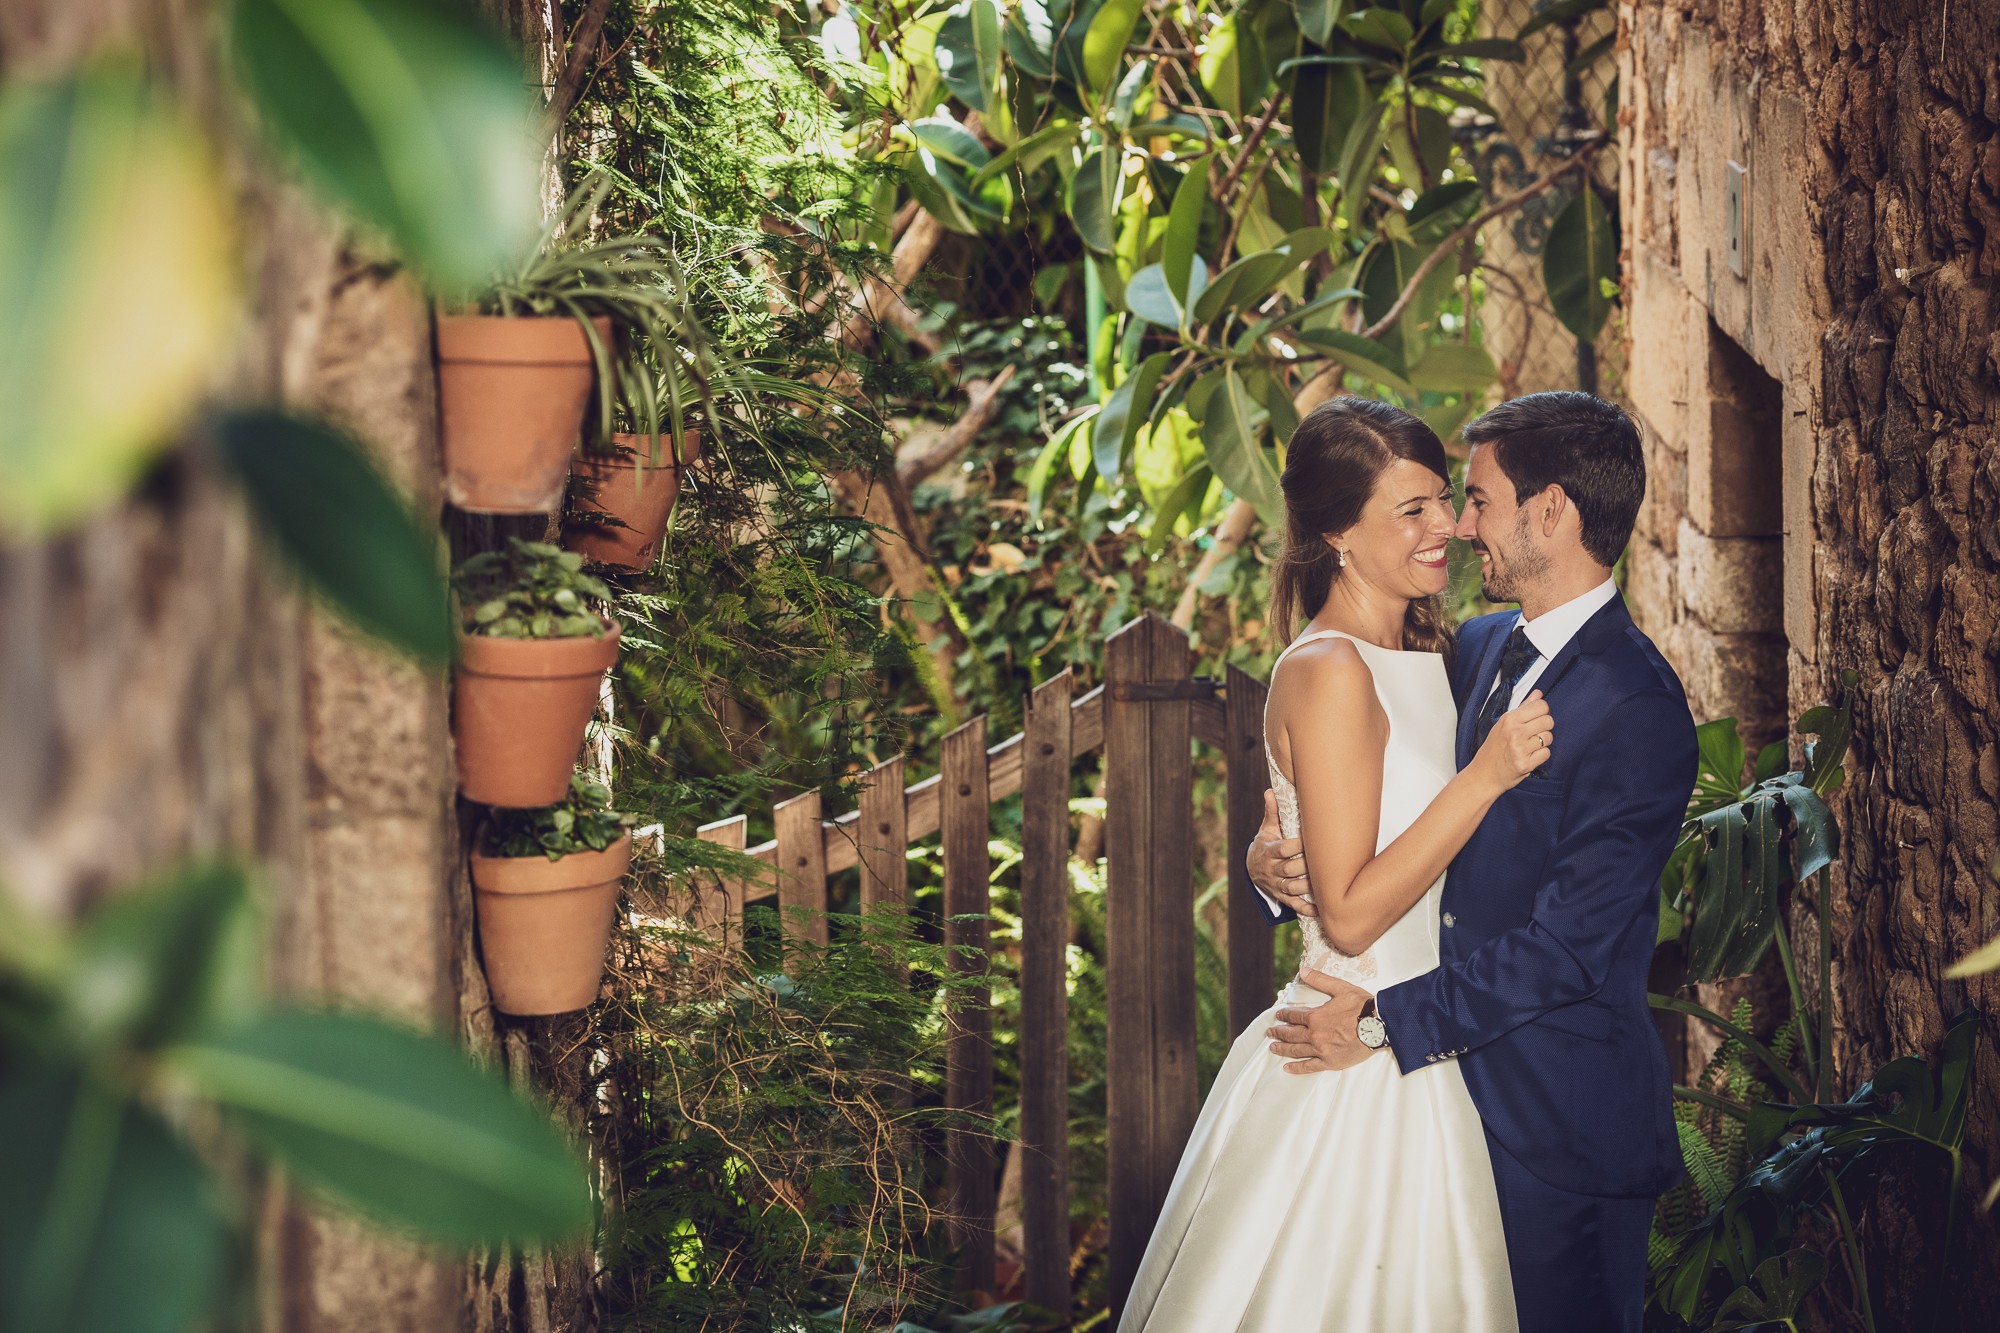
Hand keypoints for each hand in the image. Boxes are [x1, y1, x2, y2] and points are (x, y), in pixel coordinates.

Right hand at [1246, 790, 1314, 916]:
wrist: (1252, 869)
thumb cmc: (1266, 844)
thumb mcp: (1266, 829)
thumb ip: (1272, 813)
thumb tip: (1270, 791)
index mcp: (1269, 851)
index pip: (1282, 849)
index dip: (1296, 846)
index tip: (1310, 841)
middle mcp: (1271, 870)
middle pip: (1288, 869)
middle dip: (1305, 866)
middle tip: (1324, 861)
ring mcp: (1276, 884)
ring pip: (1292, 888)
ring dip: (1308, 886)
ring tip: (1327, 883)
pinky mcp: (1281, 896)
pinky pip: (1293, 905)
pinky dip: (1306, 908)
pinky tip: (1321, 910)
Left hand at [1266, 970, 1379, 1073]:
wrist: (1380, 1026)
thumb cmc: (1362, 1007)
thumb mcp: (1341, 988)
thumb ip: (1320, 980)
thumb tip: (1303, 970)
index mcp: (1316, 1017)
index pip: (1294, 1016)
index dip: (1284, 1015)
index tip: (1278, 1015)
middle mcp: (1315, 1035)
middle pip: (1291, 1034)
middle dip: (1279, 1032)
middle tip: (1270, 1032)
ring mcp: (1322, 1050)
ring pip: (1297, 1050)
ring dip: (1283, 1049)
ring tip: (1272, 1047)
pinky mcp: (1331, 1062)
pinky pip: (1310, 1066)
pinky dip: (1297, 1068)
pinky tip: (1287, 1068)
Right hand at [1469, 689, 1553, 794]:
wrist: (1484, 774)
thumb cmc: (1493, 748)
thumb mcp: (1503, 724)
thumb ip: (1523, 708)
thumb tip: (1538, 694)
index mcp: (1509, 719)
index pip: (1541, 706)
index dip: (1542, 711)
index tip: (1537, 717)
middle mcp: (1515, 733)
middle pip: (1548, 721)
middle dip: (1544, 727)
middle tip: (1533, 733)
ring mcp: (1520, 749)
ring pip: (1549, 737)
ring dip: (1542, 742)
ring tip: (1529, 745)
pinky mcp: (1526, 764)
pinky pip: (1546, 753)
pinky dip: (1541, 755)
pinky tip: (1530, 755)